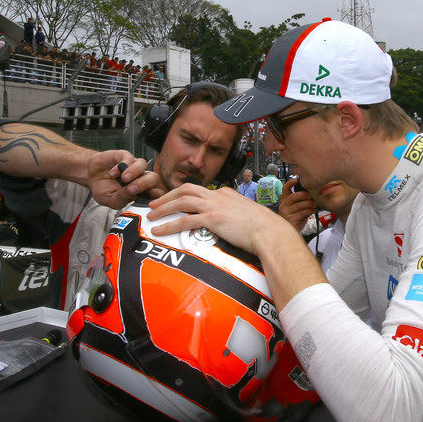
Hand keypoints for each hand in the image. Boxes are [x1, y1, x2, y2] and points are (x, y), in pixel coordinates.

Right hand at [86, 150, 160, 208]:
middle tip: (131, 188)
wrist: (90, 176)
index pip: (154, 192)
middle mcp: (140, 178)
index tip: (150, 198)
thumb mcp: (110, 200)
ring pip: (143, 165)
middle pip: (152, 178)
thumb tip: (134, 192)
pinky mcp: (125, 156)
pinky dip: (121, 166)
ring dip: (134, 172)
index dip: (155, 195)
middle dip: (144, 183)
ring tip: (123, 178)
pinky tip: (112, 173)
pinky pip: (129, 158)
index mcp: (140, 192)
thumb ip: (123, 198)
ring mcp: (133, 166)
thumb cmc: (103, 189)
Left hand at [147, 183, 289, 255]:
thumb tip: (228, 221)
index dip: (182, 194)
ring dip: (163, 208)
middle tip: (154, 204)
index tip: (173, 201)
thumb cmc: (263, 227)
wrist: (271, 232)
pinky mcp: (213, 219)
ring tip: (151, 215)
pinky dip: (169, 225)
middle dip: (167, 196)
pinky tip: (160, 230)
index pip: (199, 190)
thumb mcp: (246, 214)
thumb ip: (233, 214)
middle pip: (186, 189)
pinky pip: (185, 220)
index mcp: (225, 193)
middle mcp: (218, 195)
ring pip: (181, 201)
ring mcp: (215, 206)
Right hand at [278, 177, 316, 231]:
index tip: (297, 179)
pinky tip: (313, 210)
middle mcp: (284, 205)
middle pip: (294, 196)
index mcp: (285, 200)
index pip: (285, 188)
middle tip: (312, 196)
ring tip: (315, 205)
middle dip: (305, 195)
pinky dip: (310, 210)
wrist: (292, 231)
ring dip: (310, 204)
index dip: (290, 183)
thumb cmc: (296, 217)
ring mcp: (286, 212)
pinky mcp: (291, 219)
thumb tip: (311, 192)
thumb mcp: (297, 206)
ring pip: (300, 205)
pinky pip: (302, 212)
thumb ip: (301, 199)